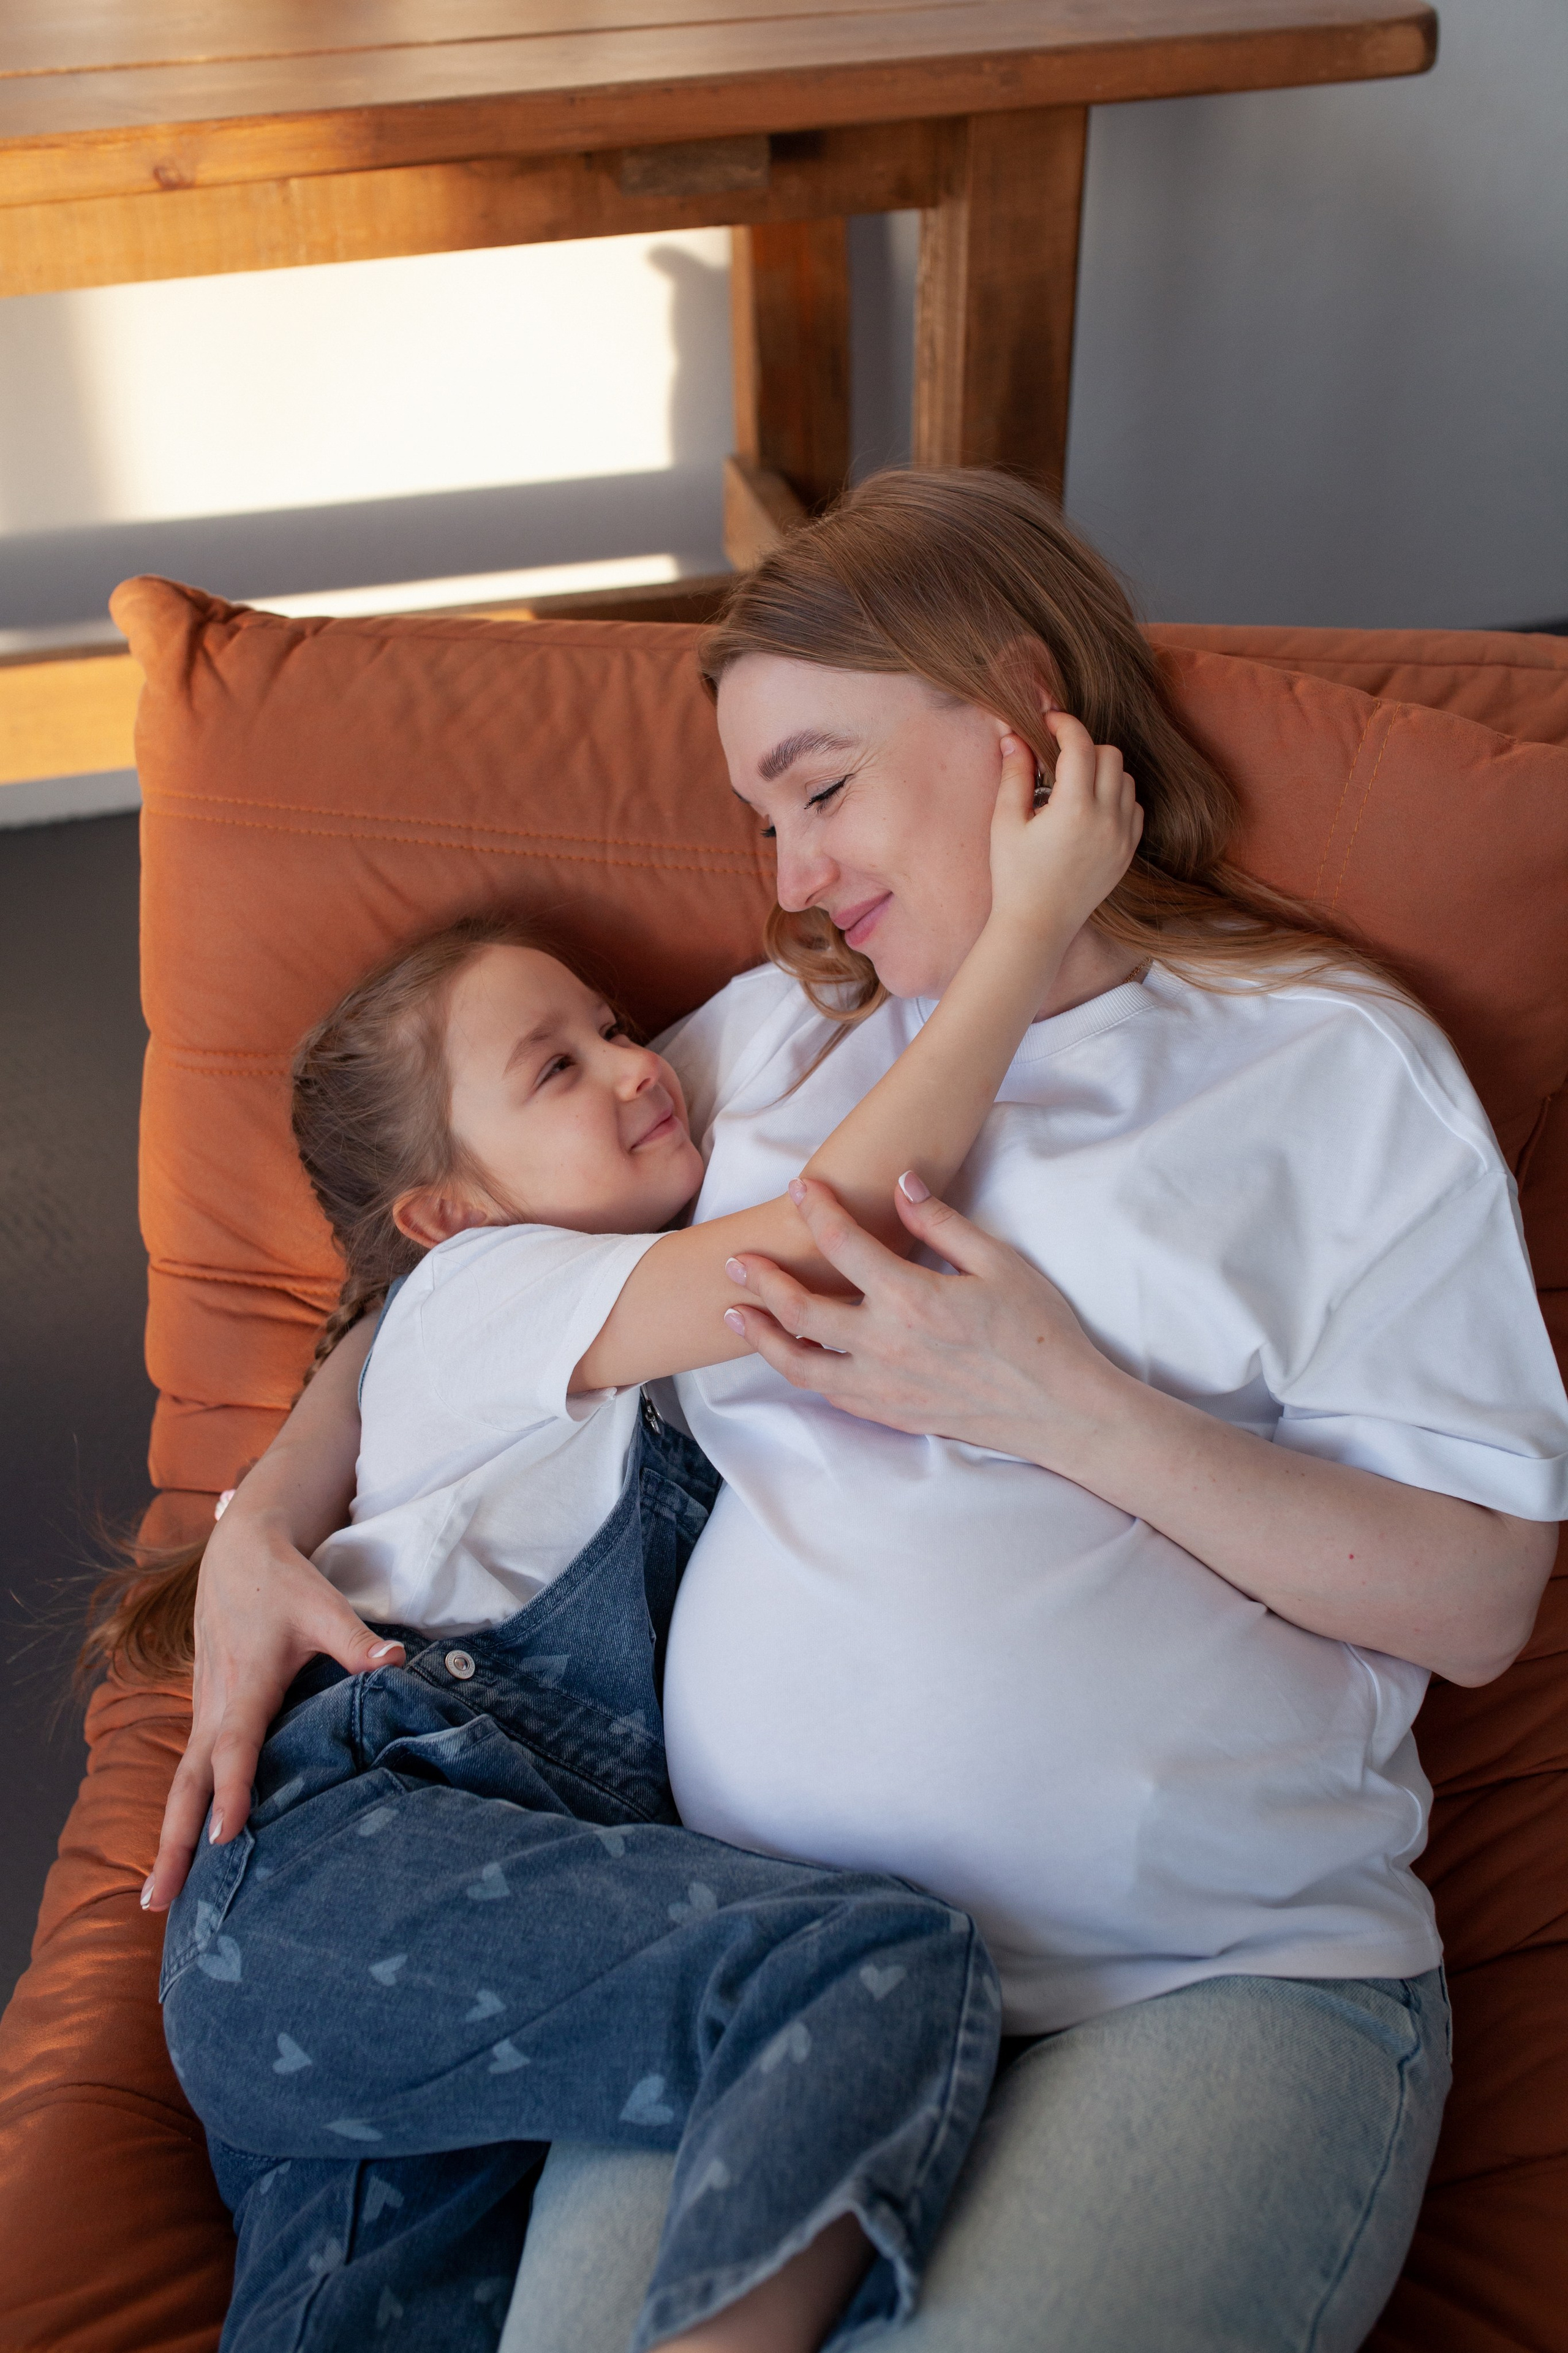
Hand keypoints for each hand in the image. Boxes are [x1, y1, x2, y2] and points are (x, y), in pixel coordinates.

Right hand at [142, 1512, 403, 1911]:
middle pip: (188, 1783)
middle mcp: (217, 1704)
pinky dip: (179, 1813)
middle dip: (172, 1842)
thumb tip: (397, 1660)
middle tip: (157, 1901)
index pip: (237, 1745)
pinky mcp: (204, 1715)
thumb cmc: (284, 1585)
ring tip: (157, 1898)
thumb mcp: (324, 1606)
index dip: (233, 1788)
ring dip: (168, 1837)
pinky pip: (188, 1771)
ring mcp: (204, 1712)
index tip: (227, 1835)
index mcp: (248, 1681)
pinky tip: (181, 1854)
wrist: (236, 1557)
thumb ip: (356, 1640)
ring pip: (181, 1782)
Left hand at [721, 1174, 1114, 1456]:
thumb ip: (943, 1223)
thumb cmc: (1038, 1331)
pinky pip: (830, 1393)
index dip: (816, 1210)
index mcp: (912, 1297)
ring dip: (760, 1336)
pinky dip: (802, 1373)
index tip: (799, 1188)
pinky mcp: (889, 1414)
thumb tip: (902, 1184)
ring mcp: (882, 1385)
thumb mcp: (999, 1263)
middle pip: (800, 1308)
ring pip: (799, 1363)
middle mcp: (885, 1344)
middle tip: (737, 1261)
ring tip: (736, 1314)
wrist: (1060, 1410)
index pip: (843, 1244)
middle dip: (762, 1278)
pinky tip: (791, 1357)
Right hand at [987, 712, 1141, 944]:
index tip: (1049, 721)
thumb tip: (1014, 736)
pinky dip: (1116, 797)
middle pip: (1110, 755)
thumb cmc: (1014, 876)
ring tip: (1073, 784)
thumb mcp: (1005, 823)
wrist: (1038, 925)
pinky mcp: (1128, 852)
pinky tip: (1090, 808)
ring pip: (1125, 779)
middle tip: (1057, 756)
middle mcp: (1107, 819)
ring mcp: (1123, 837)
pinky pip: (1134, 807)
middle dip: (1084, 747)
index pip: (1081, 745)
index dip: (1064, 724)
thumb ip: (1014, 775)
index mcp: (1074, 809)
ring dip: (1101, 771)